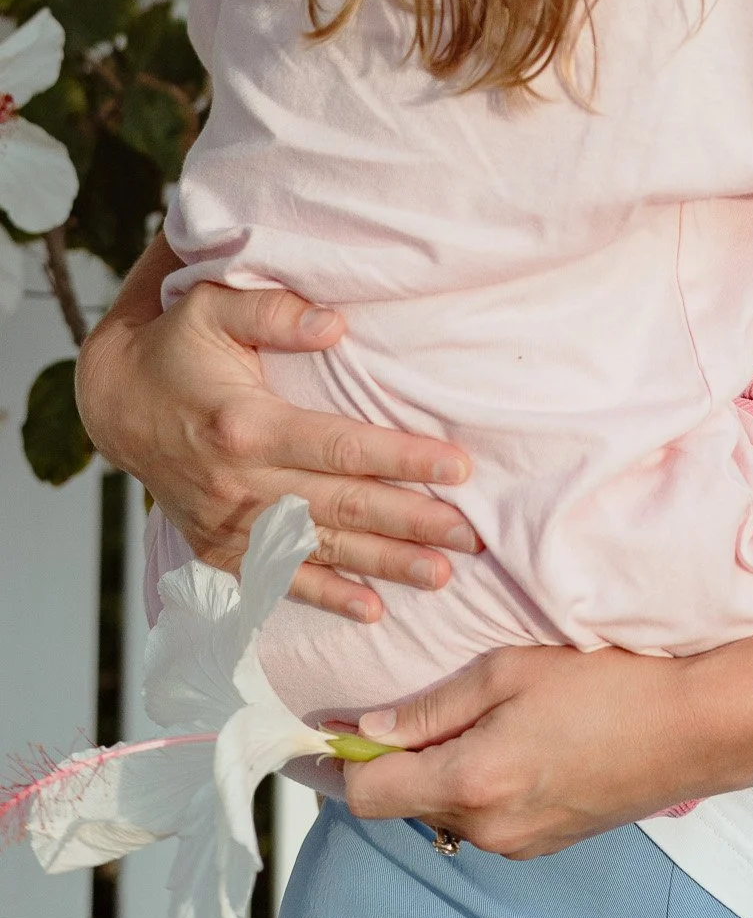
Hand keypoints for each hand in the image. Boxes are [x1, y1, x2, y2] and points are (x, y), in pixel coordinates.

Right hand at [77, 269, 478, 617]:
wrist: (116, 401)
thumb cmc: (178, 344)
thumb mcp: (215, 307)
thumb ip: (274, 312)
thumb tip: (334, 323)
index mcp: (247, 425)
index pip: (342, 447)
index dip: (403, 458)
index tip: (458, 469)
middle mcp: (238, 484)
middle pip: (341, 507)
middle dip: (411, 522)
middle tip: (470, 535)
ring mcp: (226, 524)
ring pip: (319, 550)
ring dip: (383, 565)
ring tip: (442, 575)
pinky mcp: (217, 547)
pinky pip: (278, 580)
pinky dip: (325, 596)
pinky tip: (371, 610)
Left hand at [344, 645, 695, 855]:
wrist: (690, 729)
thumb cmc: (606, 686)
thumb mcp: (510, 670)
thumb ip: (432, 704)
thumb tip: (369, 724)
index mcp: (470, 781)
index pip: (368, 793)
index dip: (337, 763)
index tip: (321, 735)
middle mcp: (486, 828)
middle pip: (403, 804)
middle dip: (393, 759)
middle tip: (404, 708)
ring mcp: (516, 844)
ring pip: (444, 811)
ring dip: (439, 771)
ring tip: (474, 718)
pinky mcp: (542, 844)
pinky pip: (483, 818)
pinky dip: (476, 784)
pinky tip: (510, 743)